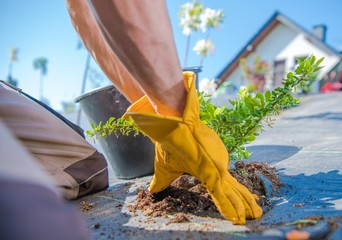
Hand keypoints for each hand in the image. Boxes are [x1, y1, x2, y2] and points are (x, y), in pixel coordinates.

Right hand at [127, 72, 261, 223]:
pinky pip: (223, 195)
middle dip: (246, 202)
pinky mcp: (214, 172)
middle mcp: (217, 169)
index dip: (233, 196)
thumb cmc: (170, 145)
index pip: (224, 186)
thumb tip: (151, 190)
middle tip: (256, 214)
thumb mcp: (166, 169)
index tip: (244, 204)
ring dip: (244, 206)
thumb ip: (163, 181)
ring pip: (234, 192)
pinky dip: (230, 208)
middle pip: (234, 189)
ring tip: (255, 216)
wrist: (174, 128)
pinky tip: (237, 219)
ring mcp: (218, 170)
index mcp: (208, 169)